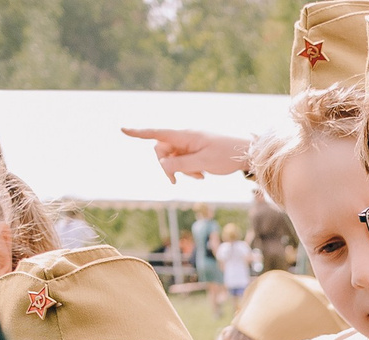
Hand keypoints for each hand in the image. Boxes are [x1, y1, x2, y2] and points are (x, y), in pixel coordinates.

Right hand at [122, 128, 252, 181]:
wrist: (245, 153)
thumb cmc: (225, 155)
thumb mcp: (203, 163)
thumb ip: (181, 164)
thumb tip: (162, 165)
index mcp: (184, 135)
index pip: (157, 133)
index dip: (139, 132)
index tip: (122, 129)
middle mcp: (184, 137)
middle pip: (161, 150)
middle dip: (166, 166)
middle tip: (175, 181)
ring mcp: (189, 144)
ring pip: (172, 158)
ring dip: (181, 170)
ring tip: (200, 176)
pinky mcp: (194, 150)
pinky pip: (183, 161)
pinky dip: (189, 170)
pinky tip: (202, 175)